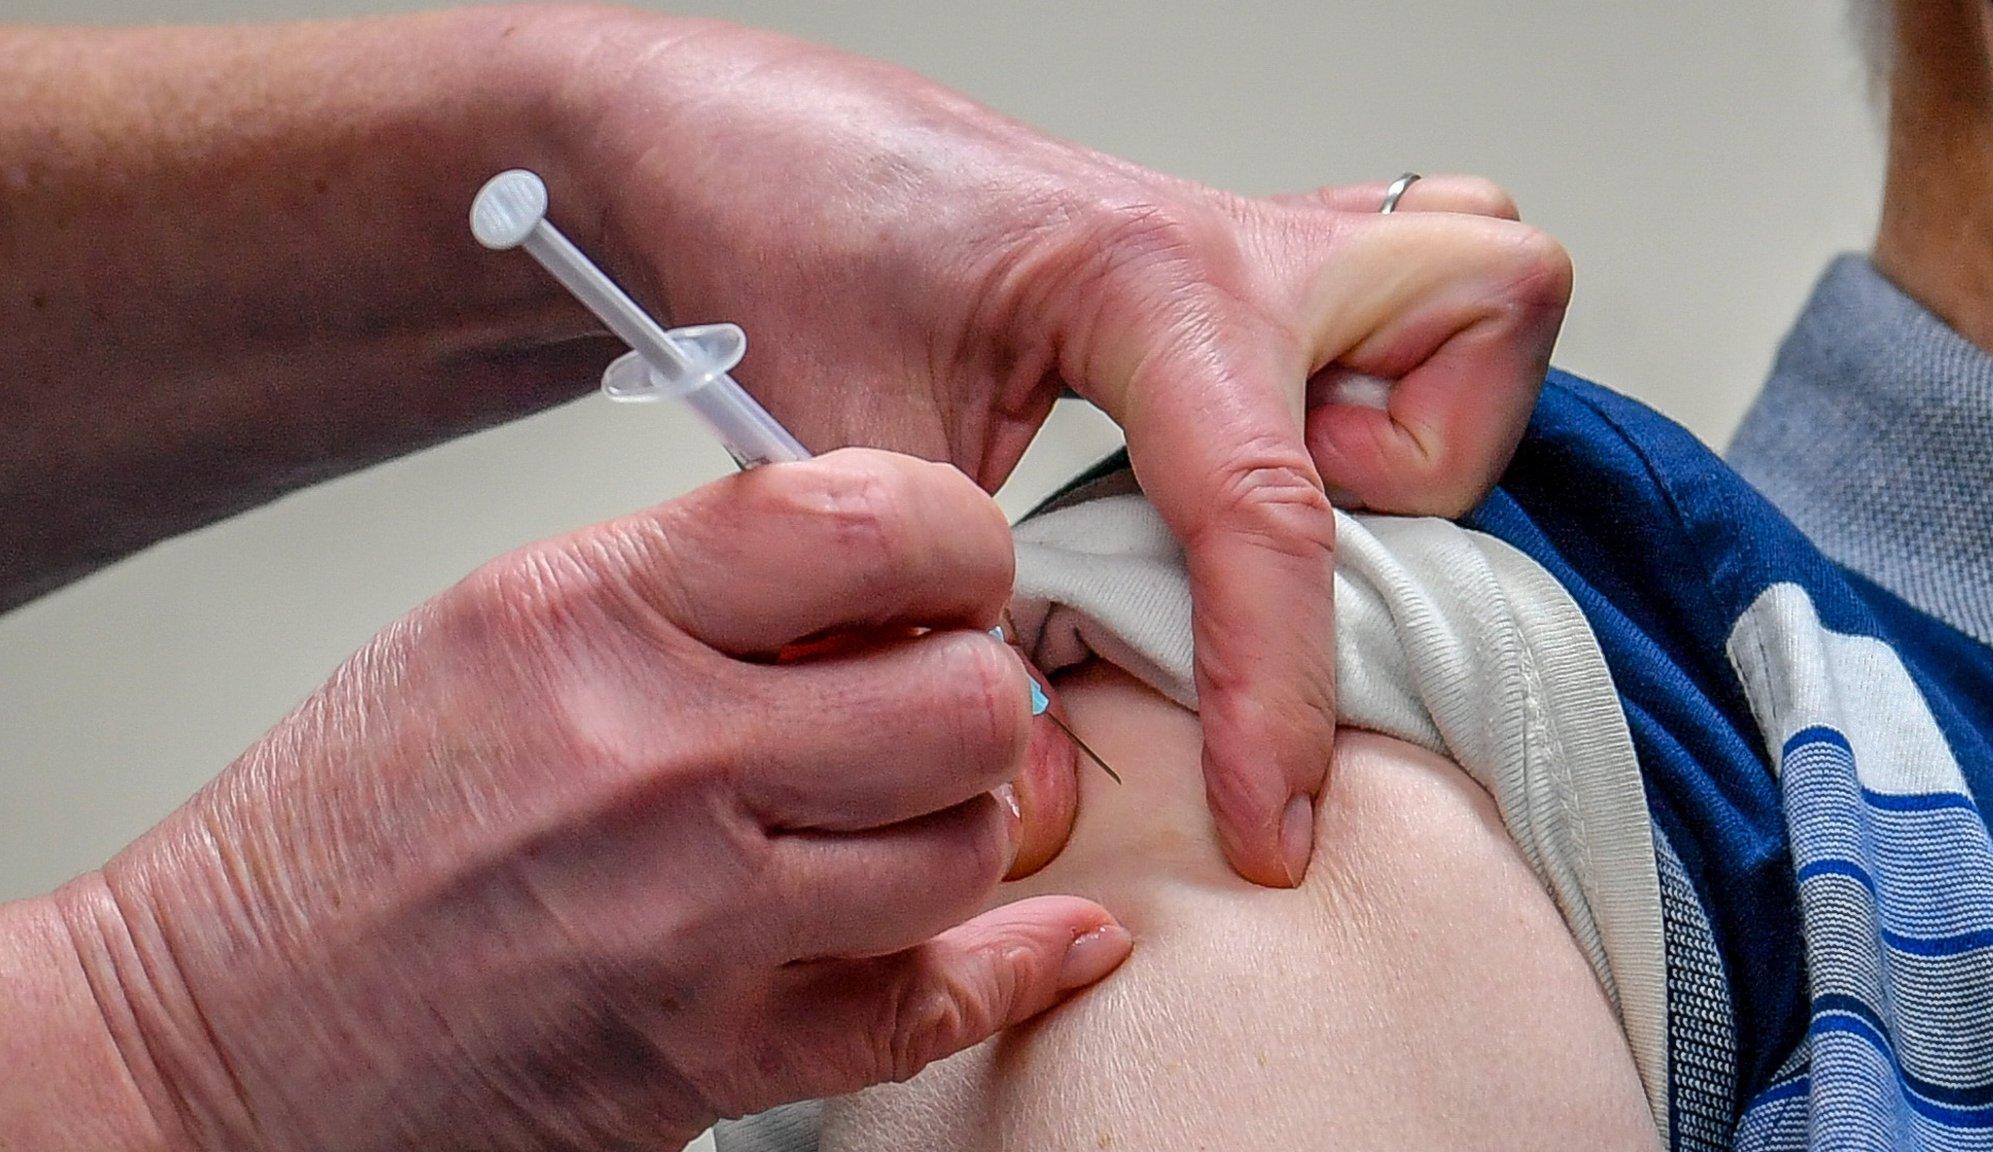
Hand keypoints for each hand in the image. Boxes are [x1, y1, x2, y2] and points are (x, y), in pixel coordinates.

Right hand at [52, 450, 1128, 1150]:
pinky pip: (937, 1002)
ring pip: (971, 846)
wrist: (223, 1027)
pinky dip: (1011, 966)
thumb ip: (700, 586)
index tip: (947, 571)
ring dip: (960, 827)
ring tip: (898, 815)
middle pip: (964, 697)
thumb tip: (884, 579)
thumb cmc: (351, 824)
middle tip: (931, 698)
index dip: (958, 541)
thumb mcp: (501, 626)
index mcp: (594, 612)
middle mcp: (656, 757)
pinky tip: (1037, 937)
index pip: (878, 520)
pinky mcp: (714, 1054)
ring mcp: (694, 919)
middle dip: (971, 690)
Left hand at [536, 10, 1571, 885]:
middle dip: (1435, 463)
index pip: (1265, 505)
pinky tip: (1266, 454)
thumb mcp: (845, 448)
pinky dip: (1384, 385)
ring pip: (1475, 281)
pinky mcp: (1229, 264)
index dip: (1275, 694)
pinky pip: (1398, 290)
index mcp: (1140, 275)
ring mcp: (1244, 240)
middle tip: (1296, 535)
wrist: (726, 134)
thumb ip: (940, 621)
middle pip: (1490, 304)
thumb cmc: (779, 230)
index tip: (1266, 822)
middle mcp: (1228, 239)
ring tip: (1287, 485)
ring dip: (1428, 412)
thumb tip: (1044, 784)